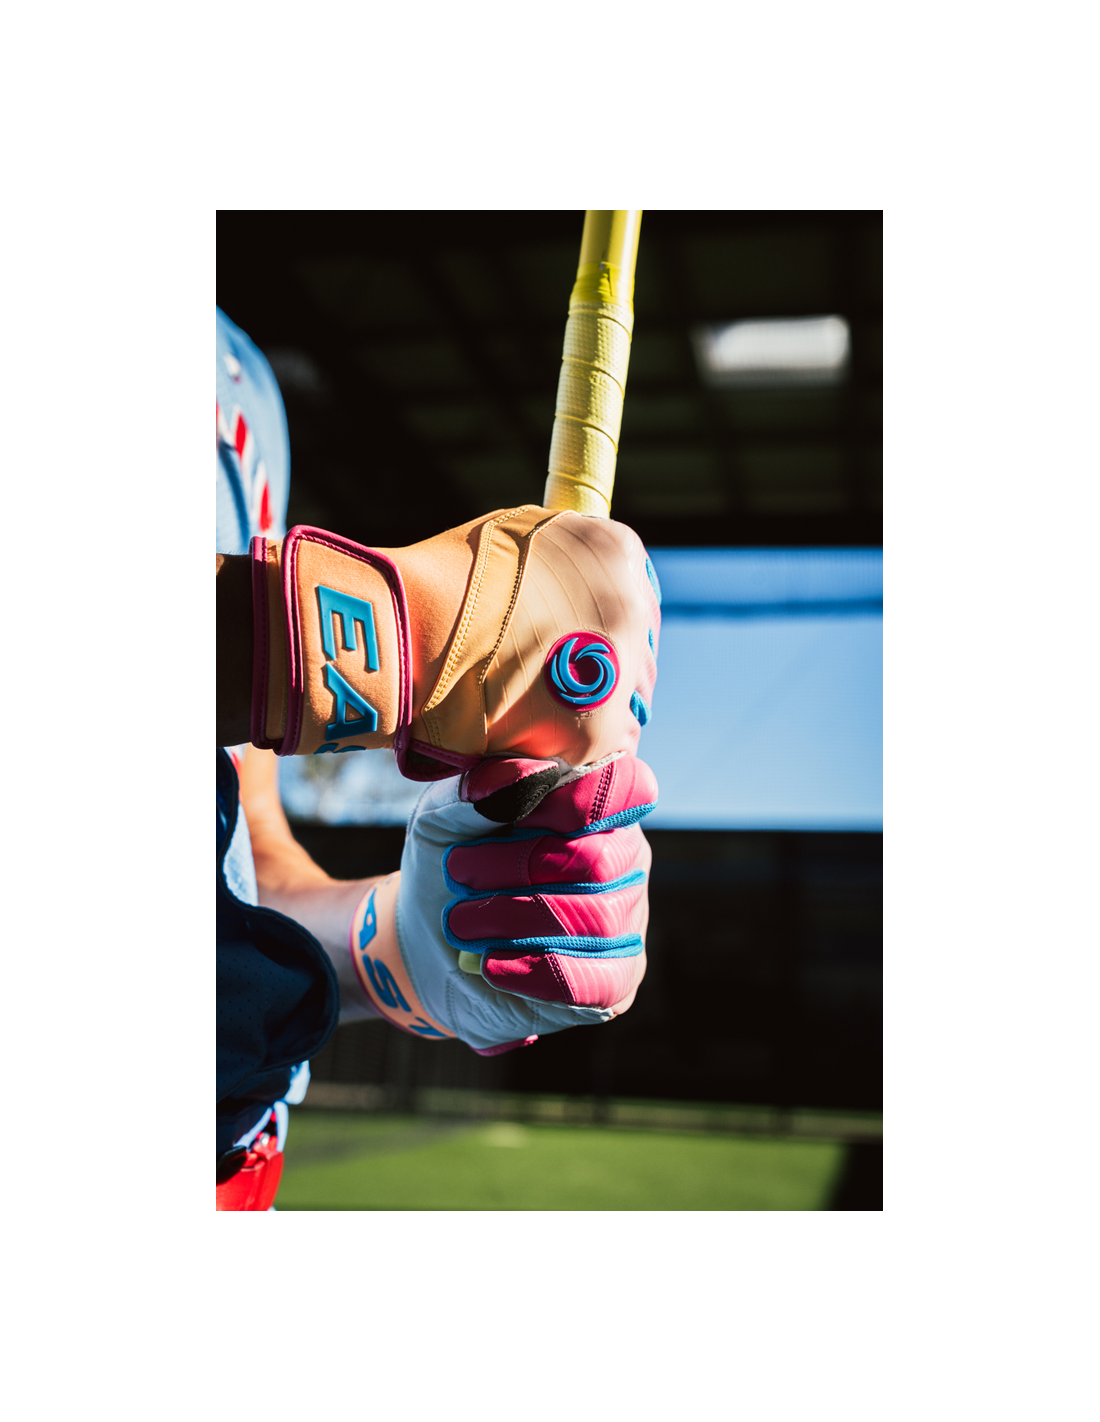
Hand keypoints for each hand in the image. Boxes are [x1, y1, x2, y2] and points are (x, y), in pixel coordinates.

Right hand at [249, 506, 660, 782]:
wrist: (412, 632)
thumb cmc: (442, 582)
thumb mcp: (512, 541)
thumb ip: (555, 561)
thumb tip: (563, 583)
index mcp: (614, 552)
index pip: (634, 596)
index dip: (605, 626)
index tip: (581, 643)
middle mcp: (631, 609)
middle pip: (638, 654)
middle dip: (605, 673)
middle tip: (558, 688)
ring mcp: (621, 670)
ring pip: (626, 704)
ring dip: (593, 712)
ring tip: (541, 719)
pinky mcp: (598, 729)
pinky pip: (603, 748)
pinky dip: (572, 749)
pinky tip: (537, 742)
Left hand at [346, 754, 657, 1053]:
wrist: (426, 945)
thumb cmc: (451, 866)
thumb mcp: (445, 818)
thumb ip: (477, 792)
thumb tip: (509, 781)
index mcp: (597, 804)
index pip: (627, 788)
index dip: (576, 797)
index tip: (502, 810)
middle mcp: (624, 859)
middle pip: (597, 860)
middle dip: (516, 866)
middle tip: (457, 873)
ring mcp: (625, 922)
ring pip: (594, 919)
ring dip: (512, 918)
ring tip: (459, 922)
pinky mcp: (615, 982)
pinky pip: (595, 981)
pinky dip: (534, 971)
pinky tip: (490, 964)